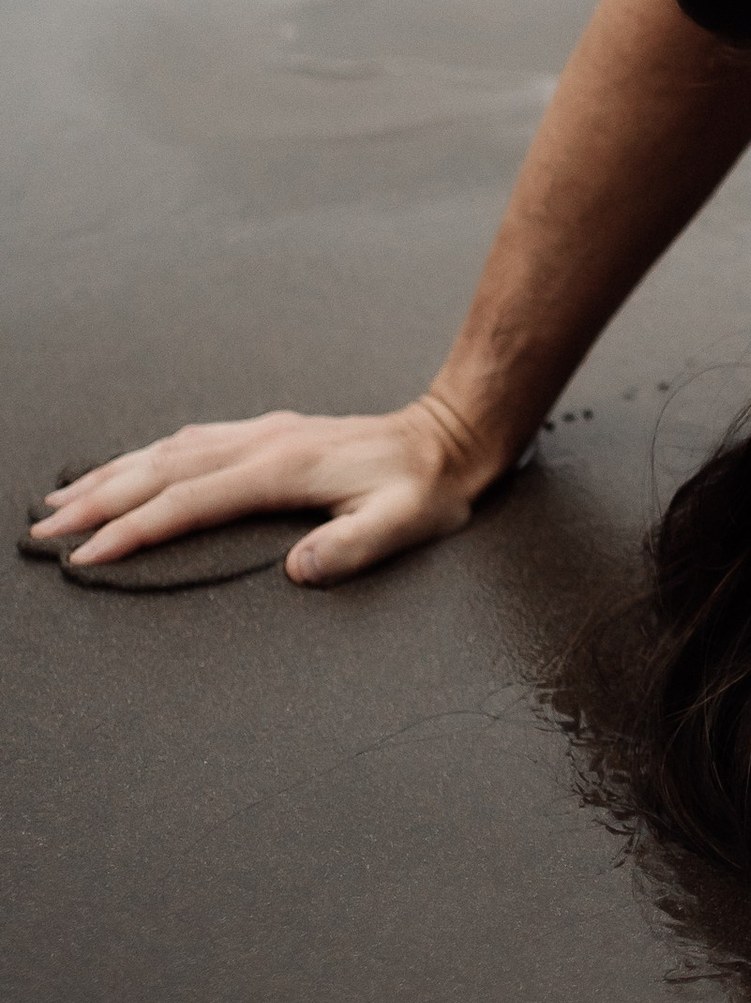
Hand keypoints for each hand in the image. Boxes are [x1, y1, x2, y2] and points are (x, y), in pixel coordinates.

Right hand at [27, 393, 495, 587]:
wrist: (452, 435)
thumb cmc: (429, 486)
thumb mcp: (403, 525)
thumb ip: (351, 550)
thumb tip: (298, 570)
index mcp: (282, 468)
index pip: (188, 501)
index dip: (134, 529)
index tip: (90, 553)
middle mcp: (263, 443)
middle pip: (160, 470)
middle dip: (98, 501)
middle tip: (47, 530)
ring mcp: (263, 433)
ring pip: (167, 450)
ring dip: (113, 474)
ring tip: (65, 500)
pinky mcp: (270, 433)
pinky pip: (190, 440)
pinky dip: (146, 455)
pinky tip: (129, 467)